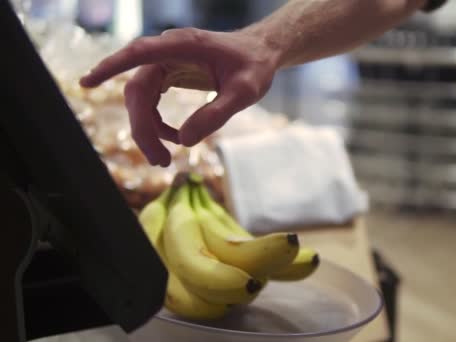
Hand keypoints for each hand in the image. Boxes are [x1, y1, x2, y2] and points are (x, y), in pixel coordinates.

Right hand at [80, 28, 278, 166]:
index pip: (139, 54)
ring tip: (162, 159)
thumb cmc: (254, 67)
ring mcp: (167, 63)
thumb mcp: (245, 93)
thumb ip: (216, 114)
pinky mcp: (169, 73)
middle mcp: (169, 52)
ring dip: (147, 130)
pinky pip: (152, 100)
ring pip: (142, 98)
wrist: (260, 54)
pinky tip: (174, 138)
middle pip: (139, 90)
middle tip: (159, 161)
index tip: (87, 82)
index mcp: (184, 46)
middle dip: (142, 128)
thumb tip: (184, 141)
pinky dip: (157, 123)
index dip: (111, 67)